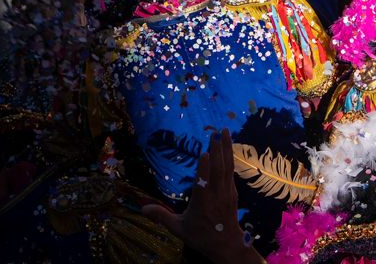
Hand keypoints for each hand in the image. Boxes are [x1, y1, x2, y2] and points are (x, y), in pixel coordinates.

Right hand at [142, 130, 256, 263]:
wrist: (226, 245)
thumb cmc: (201, 236)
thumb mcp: (179, 228)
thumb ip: (161, 216)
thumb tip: (143, 208)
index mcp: (203, 202)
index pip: (204, 182)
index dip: (205, 168)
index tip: (205, 152)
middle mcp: (217, 194)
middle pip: (219, 169)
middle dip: (218, 149)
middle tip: (216, 132)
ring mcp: (227, 192)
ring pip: (227, 167)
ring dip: (226, 148)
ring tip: (224, 131)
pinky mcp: (233, 192)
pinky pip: (231, 171)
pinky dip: (229, 158)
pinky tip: (228, 148)